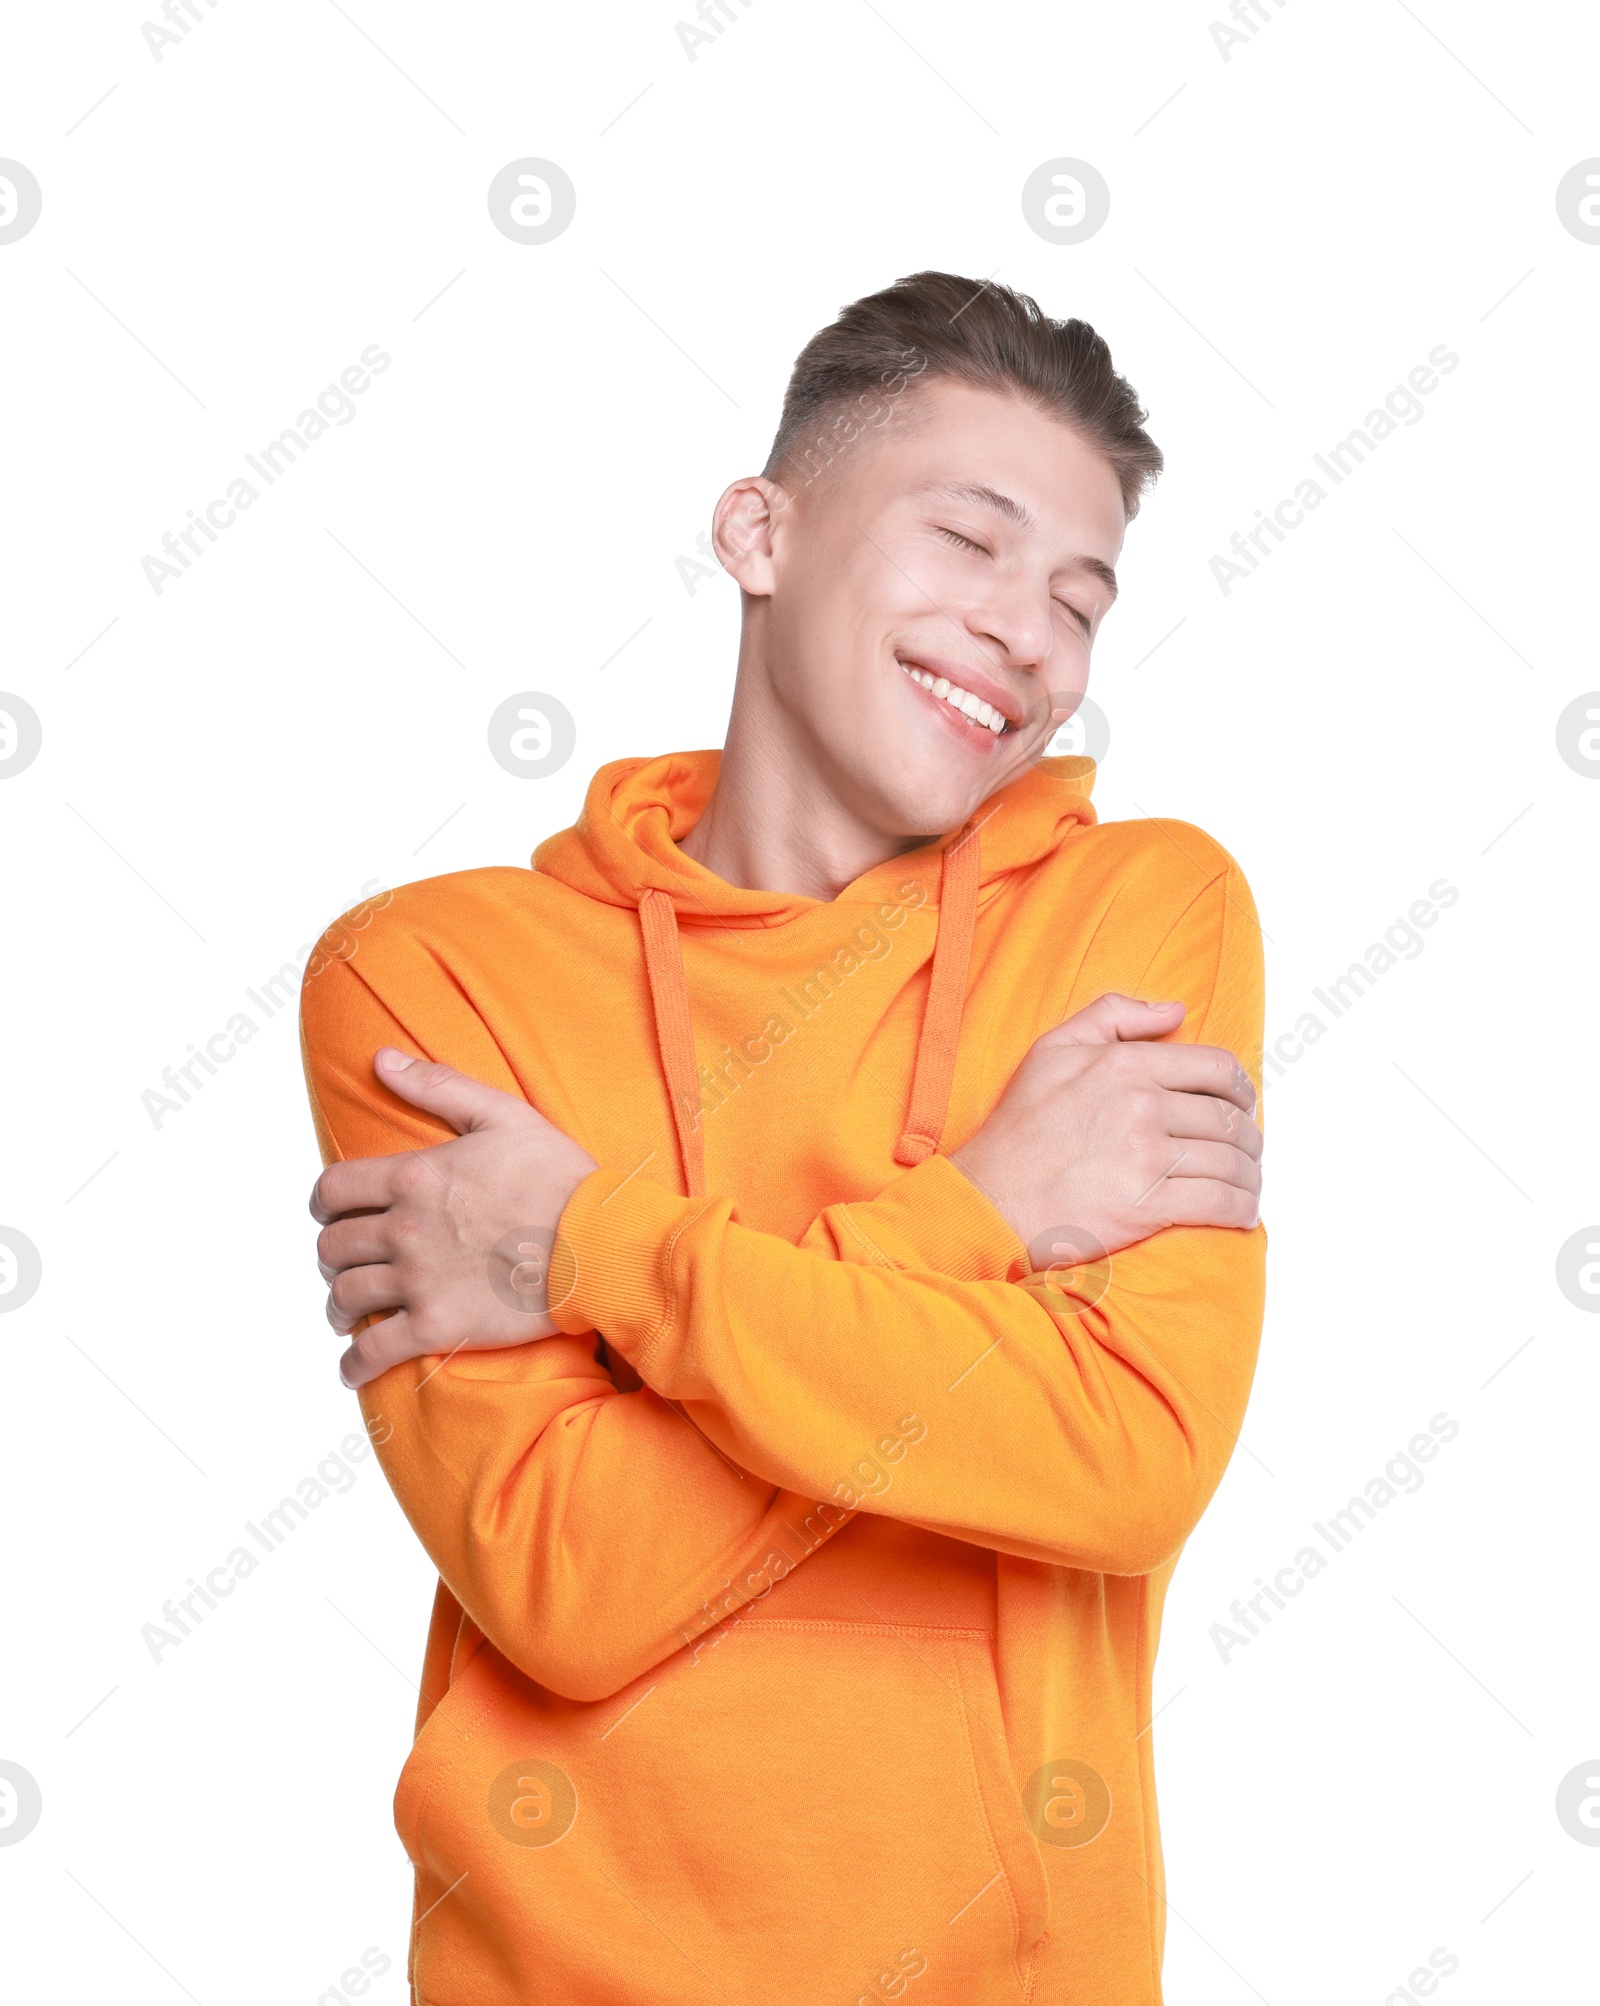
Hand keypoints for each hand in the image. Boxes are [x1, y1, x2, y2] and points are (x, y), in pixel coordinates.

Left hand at [309, 1049, 597, 1388]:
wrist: (599, 1243)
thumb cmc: (560, 1178)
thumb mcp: (502, 1114)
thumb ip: (437, 1085)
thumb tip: (382, 1059)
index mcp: (413, 1174)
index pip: (333, 1190)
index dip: (322, 1204)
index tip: (331, 1215)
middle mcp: (405, 1228)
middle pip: (333, 1247)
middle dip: (333, 1255)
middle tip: (347, 1263)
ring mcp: (419, 1280)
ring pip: (346, 1297)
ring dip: (339, 1306)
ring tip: (347, 1312)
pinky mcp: (439, 1326)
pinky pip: (374, 1351)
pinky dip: (354, 1364)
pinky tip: (352, 1368)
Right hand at [949, 993, 1260, 1264]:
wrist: (990, 1198)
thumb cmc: (1019, 1129)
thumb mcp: (1053, 1050)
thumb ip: (1113, 1015)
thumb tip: (1174, 1010)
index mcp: (1124, 1064)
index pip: (1216, 1067)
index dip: (1241, 1087)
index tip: (1243, 1103)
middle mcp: (1141, 1106)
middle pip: (1229, 1119)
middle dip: (1249, 1138)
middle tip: (1248, 1151)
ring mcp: (1146, 1157)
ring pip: (1230, 1163)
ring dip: (1250, 1177)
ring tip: (1248, 1185)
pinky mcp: (1148, 1206)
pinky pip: (1218, 1203)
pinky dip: (1241, 1209)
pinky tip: (1243, 1213)